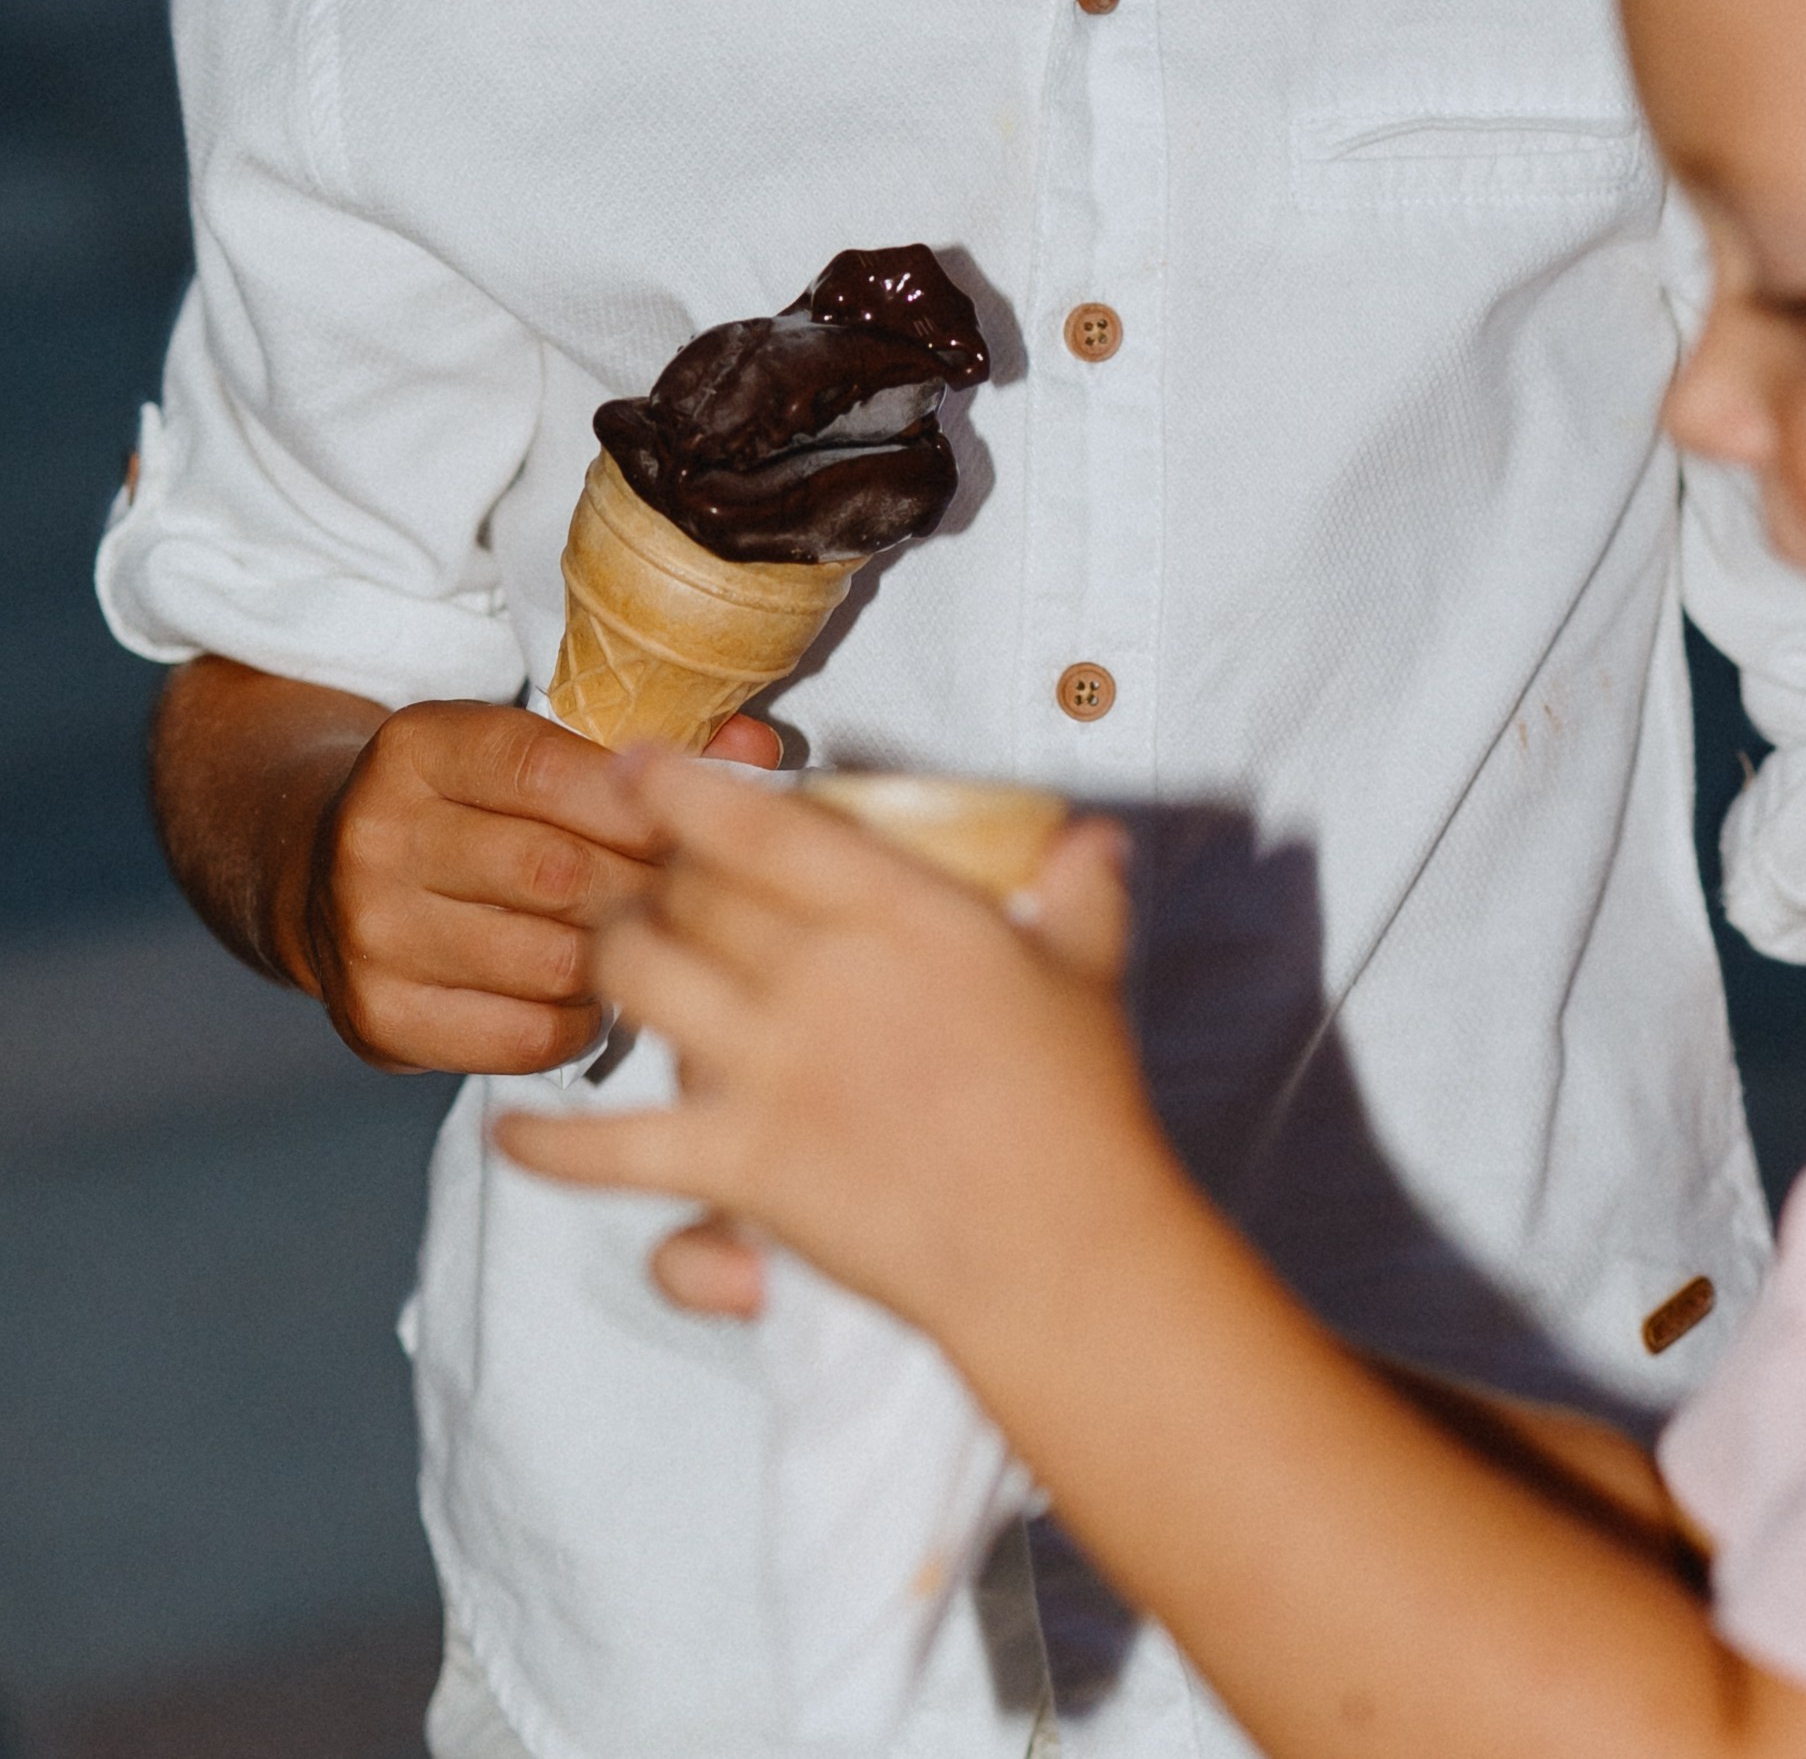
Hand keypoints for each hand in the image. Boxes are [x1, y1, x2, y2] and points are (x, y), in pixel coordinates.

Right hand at [305, 701, 779, 1074]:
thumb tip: (761, 754)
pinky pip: (519, 1034)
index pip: (545, 768)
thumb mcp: (533, 753)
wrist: (331, 879)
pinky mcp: (377, 1017)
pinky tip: (594, 998)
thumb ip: (646, 753)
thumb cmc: (476, 807)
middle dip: (647, 887)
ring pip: (546, 960)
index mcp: (420, 747)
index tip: (695, 824)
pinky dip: (577, 1023)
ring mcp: (368, 933)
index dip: (637, 800)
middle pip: (555, 871)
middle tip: (703, 900)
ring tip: (657, 947)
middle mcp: (378, 836)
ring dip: (620, 962)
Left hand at [496, 759, 1146, 1348]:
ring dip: (608, 957)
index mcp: (891, 910)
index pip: (758, 822)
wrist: (1058, 1248)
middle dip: (648, 873)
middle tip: (642, 875)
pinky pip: (611, 1148)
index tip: (633, 764)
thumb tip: (1088, 837)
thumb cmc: (1079, 1104)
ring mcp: (764, 1069)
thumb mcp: (1084, 969)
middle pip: (685, 893)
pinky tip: (510, 1130)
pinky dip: (550, 1142)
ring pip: (636, 980)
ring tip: (605, 954)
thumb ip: (1079, 889)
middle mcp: (810, 972)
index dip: (680, 785)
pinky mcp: (738, 1166)